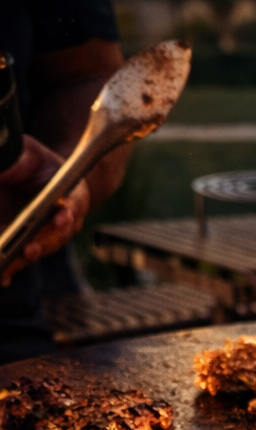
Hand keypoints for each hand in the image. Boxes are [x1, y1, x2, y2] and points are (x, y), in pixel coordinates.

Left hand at [0, 135, 89, 283]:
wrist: (35, 180)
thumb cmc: (37, 165)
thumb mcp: (29, 154)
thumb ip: (20, 159)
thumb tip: (6, 169)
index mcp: (72, 195)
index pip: (75, 204)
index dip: (69, 212)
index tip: (62, 218)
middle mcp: (65, 221)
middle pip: (57, 236)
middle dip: (43, 243)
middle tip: (29, 250)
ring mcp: (48, 237)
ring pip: (39, 250)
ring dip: (23, 259)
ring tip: (7, 266)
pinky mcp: (31, 245)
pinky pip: (22, 259)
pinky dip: (12, 267)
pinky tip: (4, 276)